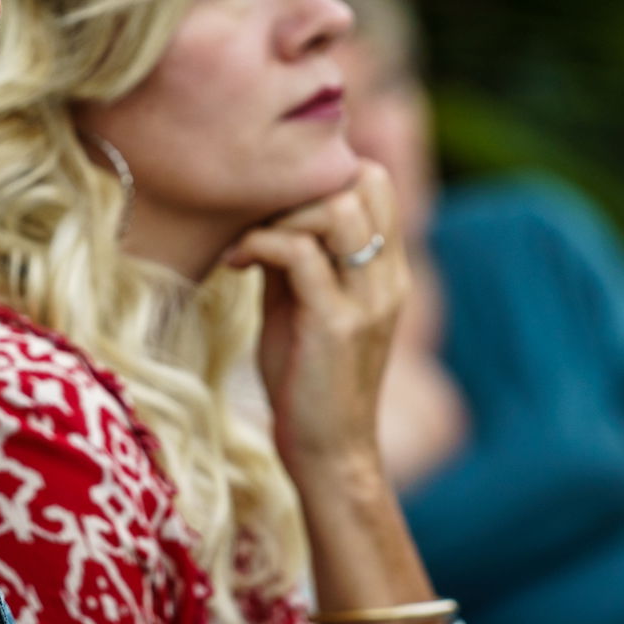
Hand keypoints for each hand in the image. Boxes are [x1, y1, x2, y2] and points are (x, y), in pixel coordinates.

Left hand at [219, 159, 409, 476]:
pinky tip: (235, 264)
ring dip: (282, 212)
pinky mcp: (337, 324)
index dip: (322, 171)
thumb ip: (293, 256)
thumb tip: (258, 210)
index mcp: (386, 269)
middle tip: (258, 216)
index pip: (374, 181)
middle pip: (363, 179)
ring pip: (338, 207)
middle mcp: (387, 277)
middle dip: (300, 185)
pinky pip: (299, 253)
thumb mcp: (302, 303)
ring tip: (249, 240)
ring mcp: (367, 300)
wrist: (328, 452)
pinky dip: (259, 244)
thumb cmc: (307, 378)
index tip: (272, 200)